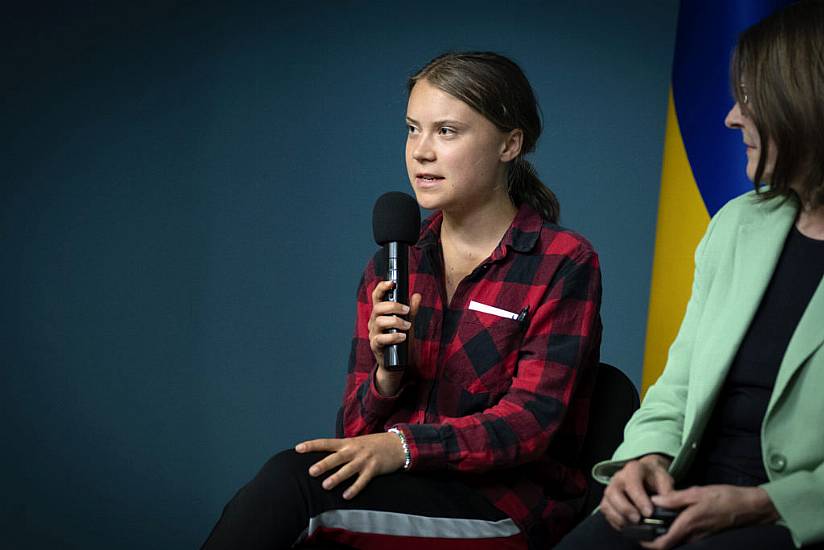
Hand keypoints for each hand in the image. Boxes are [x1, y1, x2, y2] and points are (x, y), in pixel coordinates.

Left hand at [295, 432, 405, 499]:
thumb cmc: (373, 445)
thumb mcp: (356, 443)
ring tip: (326, 485)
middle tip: (311, 472)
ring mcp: (364, 459)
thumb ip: (341, 450)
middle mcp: (354, 450)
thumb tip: (323, 460)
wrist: (397, 444)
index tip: (298, 448)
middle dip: (324, 464)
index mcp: (347, 442)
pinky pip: (362, 480)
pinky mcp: (374, 469)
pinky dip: (354, 488)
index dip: (312, 445)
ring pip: (348, 469)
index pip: (326, 443)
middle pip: (336, 457)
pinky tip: (346, 495)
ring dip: (337, 477)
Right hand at [367, 280, 421, 394]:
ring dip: (396, 321)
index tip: (392, 283)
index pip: (377, 296)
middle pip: (378, 307)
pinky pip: (381, 339)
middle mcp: (374, 321)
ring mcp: (373, 333)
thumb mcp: (408, 323)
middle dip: (394, 306)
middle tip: (407, 310)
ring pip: (379, 321)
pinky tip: (402, 337)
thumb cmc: (400, 340)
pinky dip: (393, 337)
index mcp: (380, 313)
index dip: (382, 287)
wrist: (397, 363)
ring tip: (408, 326)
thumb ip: (412, 310)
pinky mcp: (375, 346)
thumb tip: (417, 295)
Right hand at [601, 454, 673, 529]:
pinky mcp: (607, 500)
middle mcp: (618, 478)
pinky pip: (605, 512)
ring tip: (633, 526)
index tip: (649, 513)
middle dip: (625, 509)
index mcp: (633, 469)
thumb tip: (667, 508)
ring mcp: (610, 489)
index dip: (639, 499)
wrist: (647, 474)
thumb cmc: (655, 478)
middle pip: (613, 493)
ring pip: (606, 503)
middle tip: (638, 520)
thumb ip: (667, 493)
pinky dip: (615, 521)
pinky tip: (627, 526)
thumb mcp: (665, 480)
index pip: (632, 483)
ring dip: (618, 517)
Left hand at [639, 485, 778, 549]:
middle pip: (668, 544)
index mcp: (688, 525)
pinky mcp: (706, 534)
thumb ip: (674, 498)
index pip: (663, 544)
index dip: (647, 544)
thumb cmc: (725, 498)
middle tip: (640, 526)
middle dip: (652, 538)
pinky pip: (686, 536)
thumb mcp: (697, 492)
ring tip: (651, 521)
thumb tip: (654, 500)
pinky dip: (675, 531)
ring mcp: (700, 537)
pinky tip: (670, 519)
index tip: (636, 536)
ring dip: (663, 534)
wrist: (751, 507)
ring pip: (676, 540)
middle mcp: (693, 535)